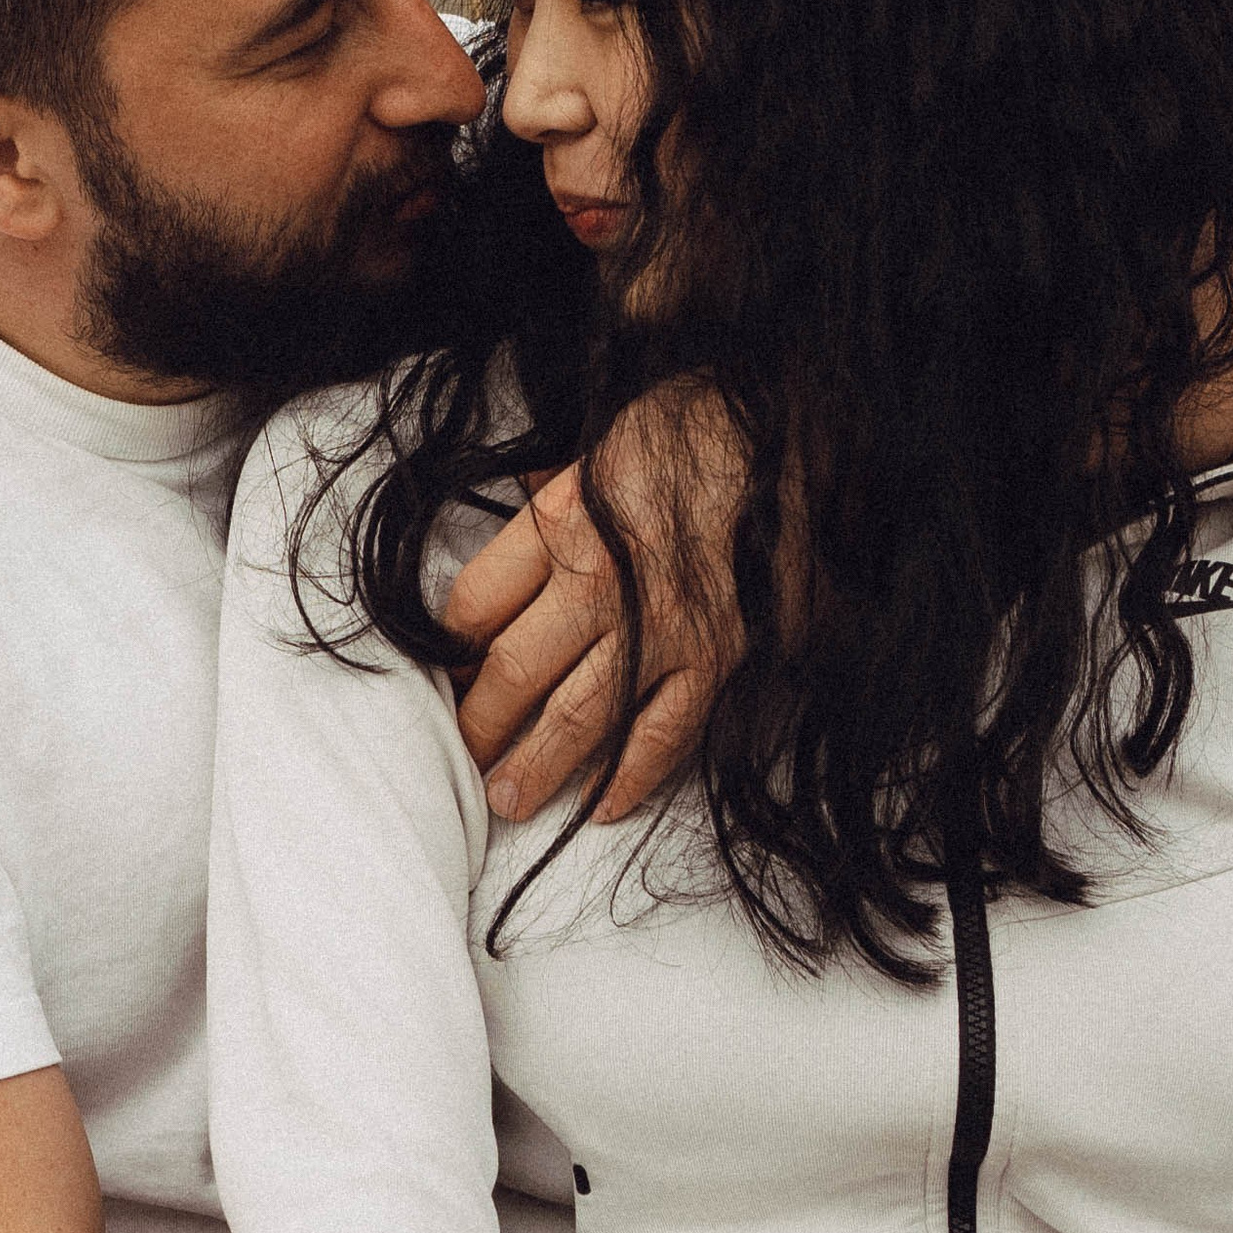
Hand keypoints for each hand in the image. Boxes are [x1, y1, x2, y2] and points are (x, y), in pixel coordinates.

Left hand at [444, 384, 744, 824]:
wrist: (788, 431)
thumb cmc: (692, 428)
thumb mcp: (597, 441)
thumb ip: (553, 492)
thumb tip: (522, 508)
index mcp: (561, 520)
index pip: (474, 605)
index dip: (449, 647)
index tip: (443, 673)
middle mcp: (601, 581)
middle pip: (513, 671)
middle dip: (480, 723)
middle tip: (462, 754)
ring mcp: (661, 628)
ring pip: (579, 718)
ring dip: (537, 766)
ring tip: (508, 799)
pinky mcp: (717, 657)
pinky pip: (665, 733)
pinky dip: (630, 776)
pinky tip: (601, 804)